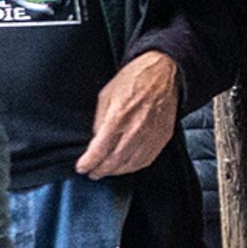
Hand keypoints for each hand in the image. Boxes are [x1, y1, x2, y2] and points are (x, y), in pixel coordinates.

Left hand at [77, 48, 182, 177]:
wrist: (163, 74)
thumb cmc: (133, 81)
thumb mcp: (105, 96)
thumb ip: (100, 121)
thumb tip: (96, 140)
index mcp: (118, 118)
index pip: (99, 151)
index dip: (88, 163)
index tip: (82, 167)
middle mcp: (135, 130)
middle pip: (114, 162)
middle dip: (101, 170)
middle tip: (93, 173)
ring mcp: (151, 135)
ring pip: (131, 164)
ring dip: (117, 171)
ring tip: (108, 171)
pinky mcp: (162, 137)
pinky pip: (147, 159)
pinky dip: (135, 166)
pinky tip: (127, 166)